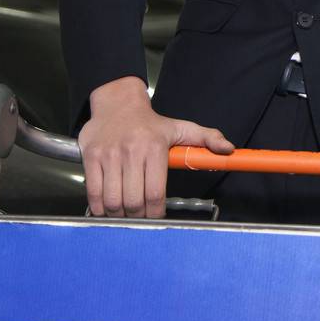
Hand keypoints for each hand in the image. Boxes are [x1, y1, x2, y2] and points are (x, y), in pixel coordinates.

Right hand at [77, 76, 233, 217]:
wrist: (117, 103)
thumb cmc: (151, 123)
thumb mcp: (182, 128)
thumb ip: (207, 138)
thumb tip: (228, 149)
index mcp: (154, 147)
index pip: (156, 192)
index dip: (156, 212)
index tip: (157, 216)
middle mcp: (131, 151)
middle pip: (134, 201)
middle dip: (138, 216)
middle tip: (141, 216)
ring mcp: (108, 155)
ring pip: (112, 200)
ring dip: (118, 214)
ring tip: (125, 213)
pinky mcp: (90, 157)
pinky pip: (93, 193)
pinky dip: (100, 207)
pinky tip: (107, 207)